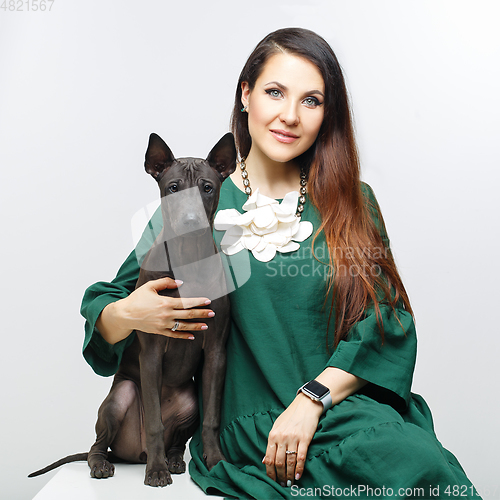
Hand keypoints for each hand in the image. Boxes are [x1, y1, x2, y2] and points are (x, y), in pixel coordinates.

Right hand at [97, 277, 213, 343]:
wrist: (124, 315)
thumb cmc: (137, 299)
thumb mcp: (150, 286)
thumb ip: (165, 282)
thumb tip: (180, 283)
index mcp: (165, 302)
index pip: (186, 302)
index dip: (198, 302)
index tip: (208, 301)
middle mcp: (166, 315)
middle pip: (188, 314)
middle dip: (202, 314)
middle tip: (212, 313)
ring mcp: (163, 325)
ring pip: (183, 326)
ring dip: (196, 326)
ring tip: (206, 326)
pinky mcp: (159, 331)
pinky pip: (174, 335)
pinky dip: (184, 336)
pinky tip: (192, 336)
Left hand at [263, 393, 322, 486]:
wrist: (306, 404)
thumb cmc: (290, 415)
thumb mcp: (277, 426)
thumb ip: (271, 443)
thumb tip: (264, 460)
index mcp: (273, 435)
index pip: (269, 458)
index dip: (270, 471)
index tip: (272, 479)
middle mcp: (282, 437)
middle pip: (278, 462)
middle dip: (279, 476)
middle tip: (282, 484)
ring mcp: (293, 438)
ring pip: (289, 462)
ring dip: (289, 475)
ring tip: (289, 482)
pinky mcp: (304, 439)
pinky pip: (300, 457)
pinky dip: (299, 469)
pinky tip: (298, 476)